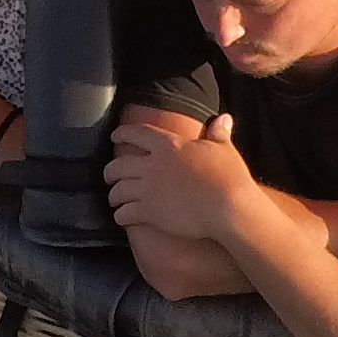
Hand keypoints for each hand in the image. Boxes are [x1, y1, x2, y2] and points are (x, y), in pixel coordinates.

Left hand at [105, 109, 256, 242]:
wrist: (228, 206)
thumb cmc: (228, 176)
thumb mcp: (223, 149)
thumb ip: (218, 133)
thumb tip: (224, 119)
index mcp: (169, 145)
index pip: (137, 133)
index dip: (122, 133)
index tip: (115, 136)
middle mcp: (153, 165)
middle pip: (119, 165)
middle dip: (110, 171)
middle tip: (109, 175)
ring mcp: (148, 189)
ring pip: (118, 191)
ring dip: (114, 195)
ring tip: (114, 199)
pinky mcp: (149, 212)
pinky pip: (125, 213)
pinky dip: (120, 216)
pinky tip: (121, 218)